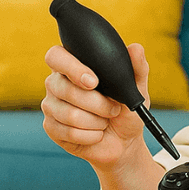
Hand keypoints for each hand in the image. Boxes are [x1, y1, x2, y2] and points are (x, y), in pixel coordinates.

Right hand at [40, 42, 151, 169]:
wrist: (123, 141)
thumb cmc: (126, 110)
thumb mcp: (136, 89)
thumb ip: (137, 67)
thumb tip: (136, 49)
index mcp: (73, 65)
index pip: (56, 56)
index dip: (71, 68)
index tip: (94, 82)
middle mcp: (57, 82)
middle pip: (64, 88)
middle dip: (97, 103)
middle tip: (113, 108)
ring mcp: (51, 105)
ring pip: (69, 114)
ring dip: (96, 121)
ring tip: (105, 120)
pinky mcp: (51, 128)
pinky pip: (69, 133)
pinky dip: (91, 136)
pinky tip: (97, 133)